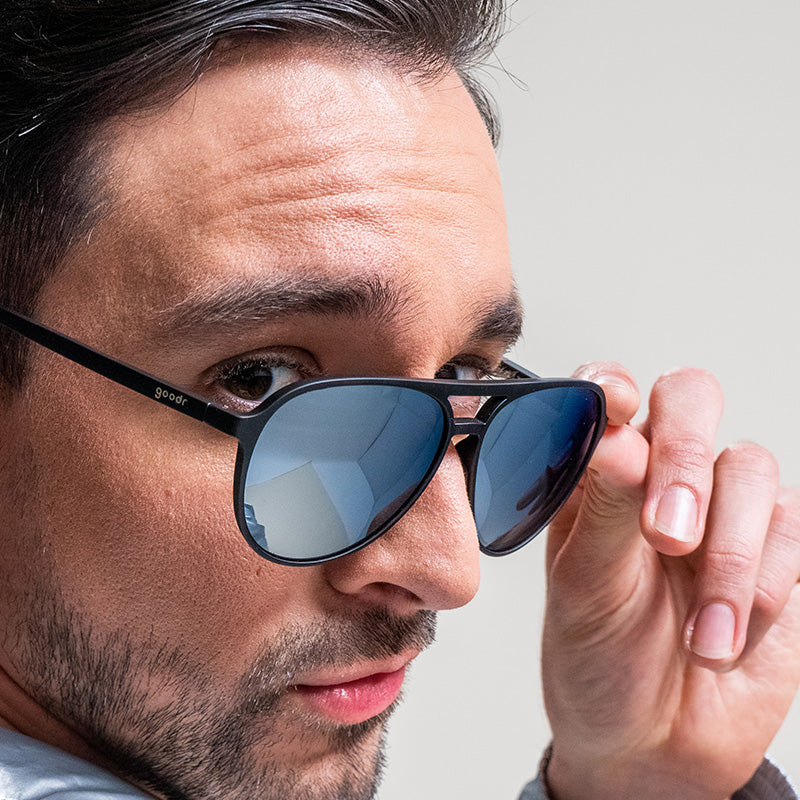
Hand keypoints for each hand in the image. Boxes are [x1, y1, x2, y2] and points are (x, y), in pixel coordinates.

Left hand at [541, 363, 799, 799]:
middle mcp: (658, 479)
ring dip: (728, 556)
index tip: (612, 407)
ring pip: (750, 468)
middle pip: (691, 400)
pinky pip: (790, 527)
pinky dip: (762, 585)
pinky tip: (729, 636)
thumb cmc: (597, 661)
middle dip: (686, 459)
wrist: (651, 748)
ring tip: (699, 634)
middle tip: (667, 535)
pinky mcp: (773, 552)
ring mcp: (720, 511)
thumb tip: (617, 439)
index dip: (612, 385)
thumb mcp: (585, 592)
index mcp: (595, 478)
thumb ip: (603, 513)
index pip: (609, 395)